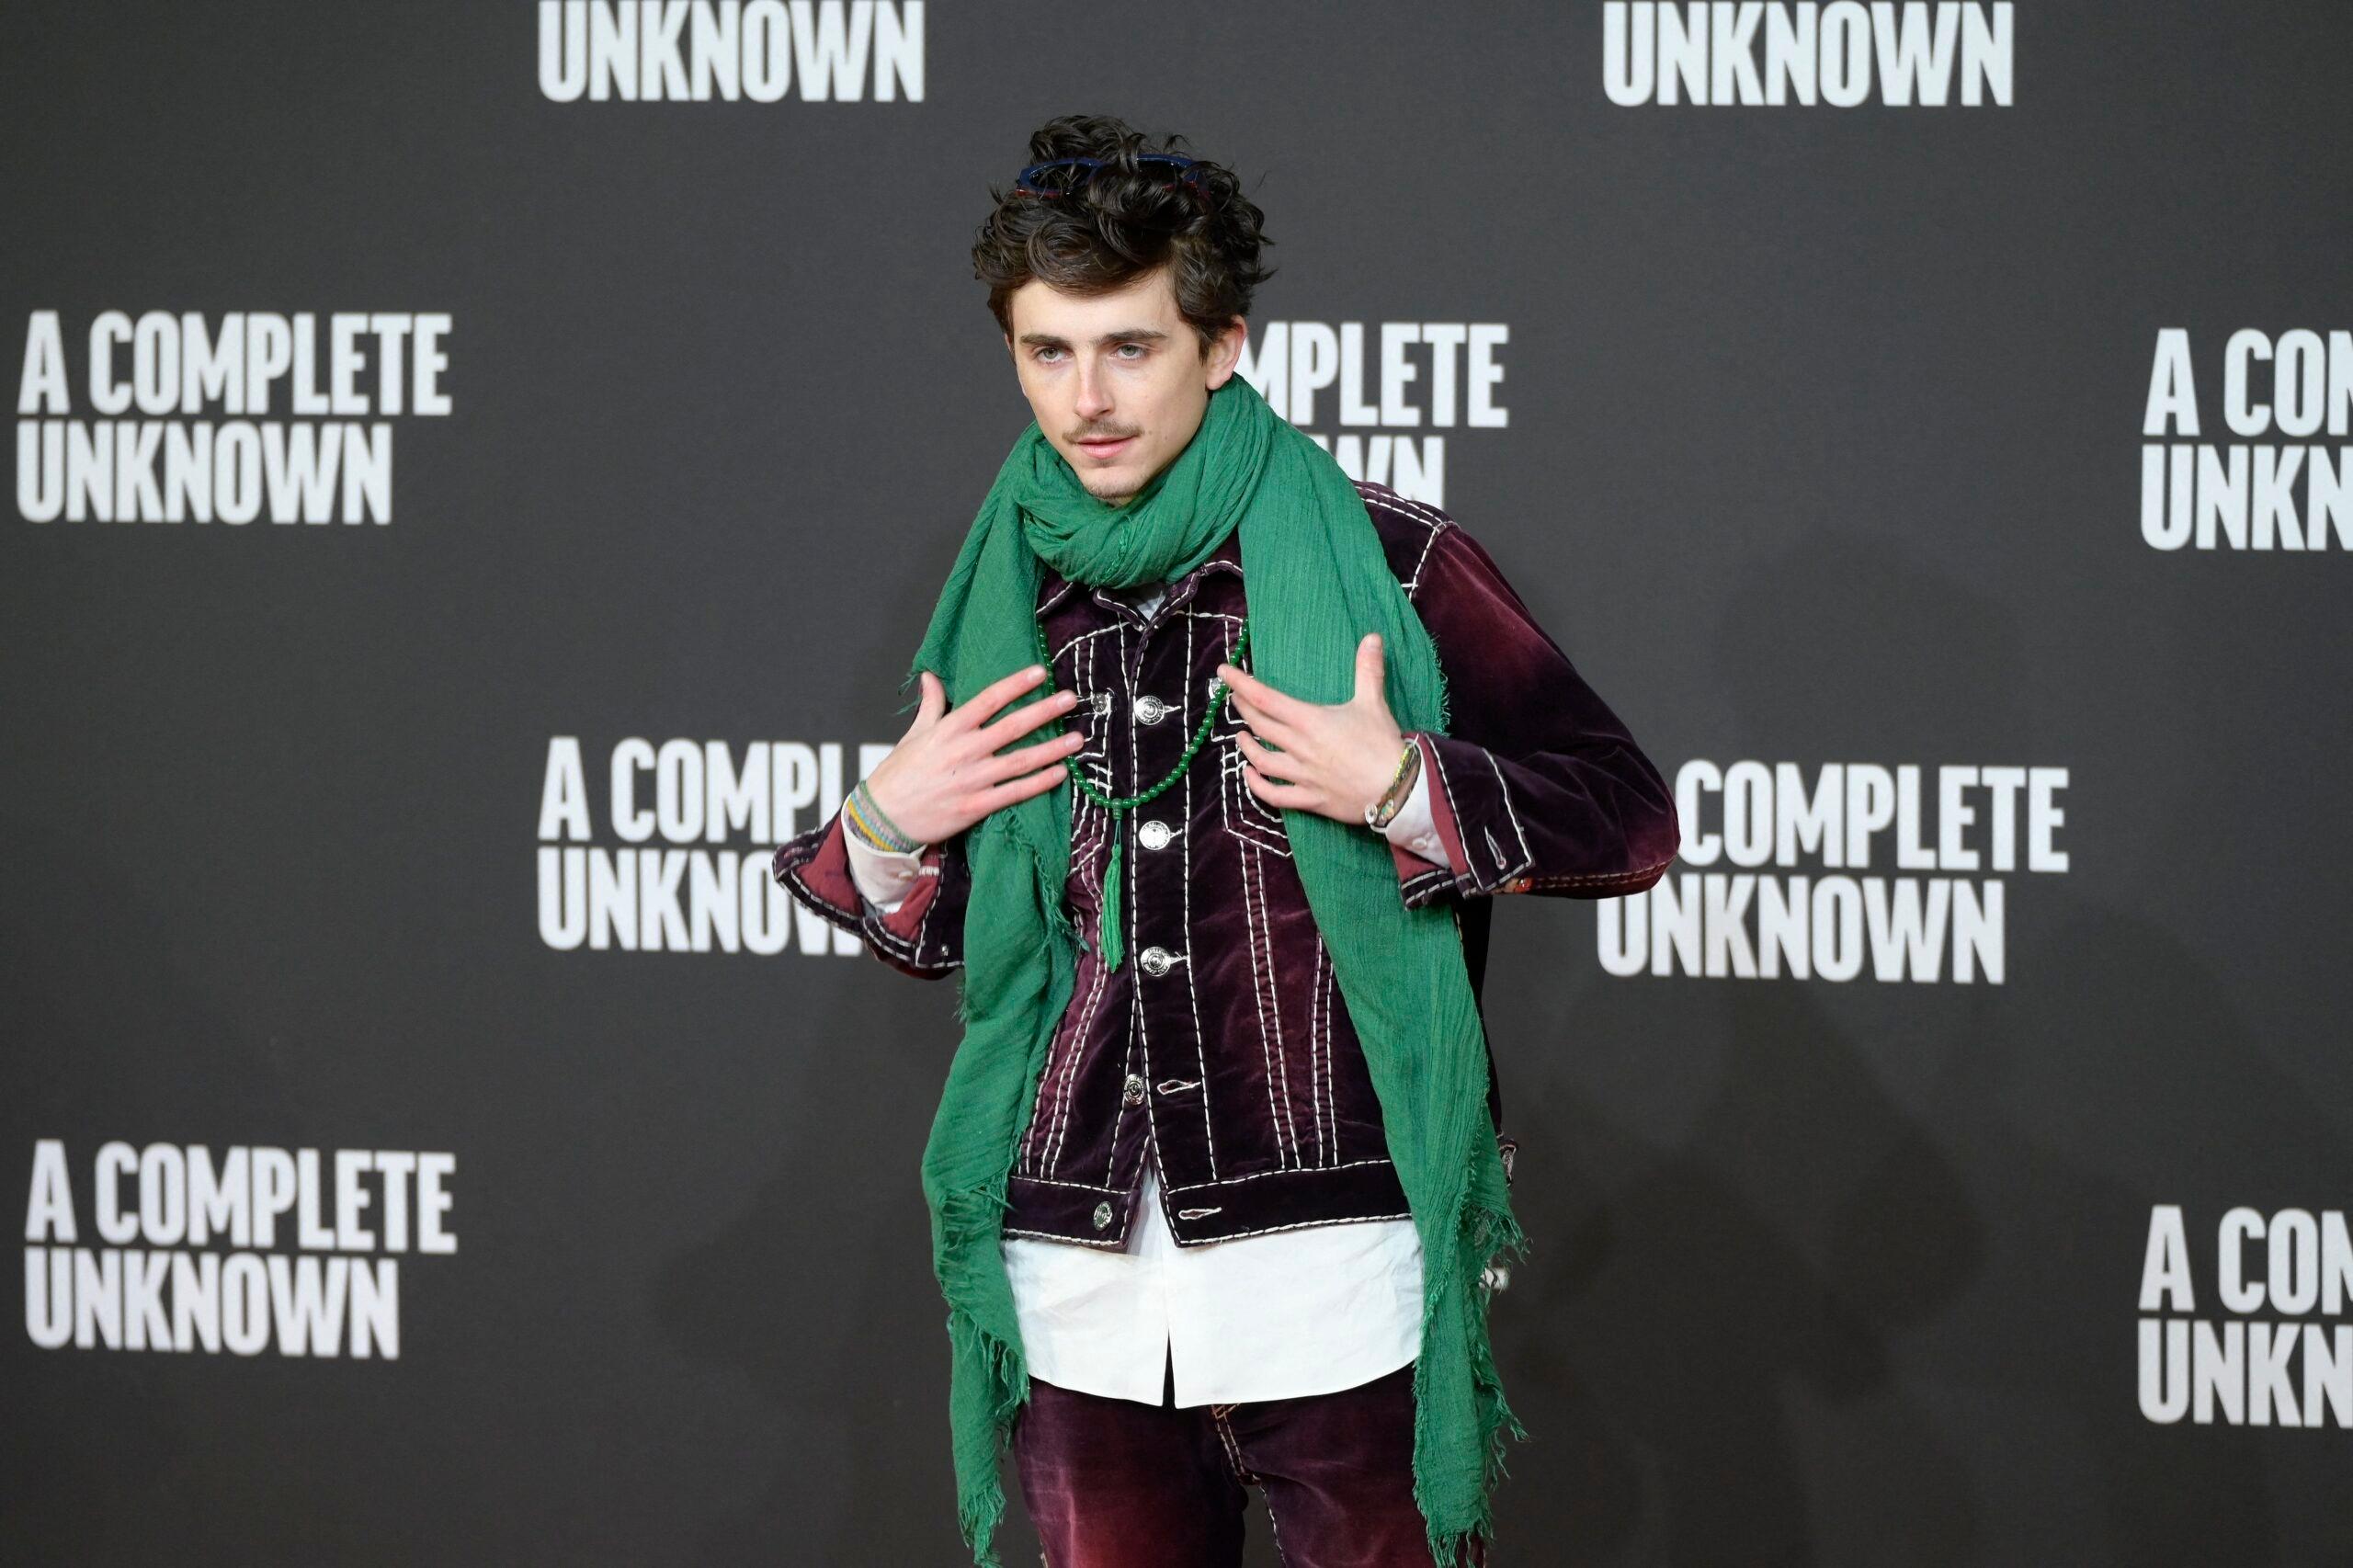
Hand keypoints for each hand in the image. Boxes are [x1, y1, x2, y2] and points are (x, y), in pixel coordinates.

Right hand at [860, 665, 1085, 845]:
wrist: (883, 818)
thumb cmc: (898, 774)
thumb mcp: (914, 734)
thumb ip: (930, 705)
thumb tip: (931, 676)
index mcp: (948, 729)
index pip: (988, 700)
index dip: (1015, 684)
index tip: (1040, 672)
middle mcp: (963, 752)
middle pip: (1011, 727)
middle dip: (1044, 712)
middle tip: (1070, 699)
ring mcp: (971, 780)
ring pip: (1019, 761)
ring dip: (1052, 750)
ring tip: (1077, 739)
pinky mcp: (976, 807)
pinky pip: (1014, 793)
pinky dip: (1039, 783)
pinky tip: (1060, 773)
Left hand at [1215, 633, 1408, 826]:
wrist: (1397, 789)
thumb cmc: (1383, 744)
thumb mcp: (1373, 702)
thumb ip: (1368, 669)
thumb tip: (1372, 637)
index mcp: (1310, 721)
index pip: (1265, 698)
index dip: (1241, 684)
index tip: (1224, 672)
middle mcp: (1299, 747)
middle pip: (1259, 725)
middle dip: (1243, 709)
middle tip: (1236, 698)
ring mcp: (1302, 775)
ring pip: (1261, 760)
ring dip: (1246, 746)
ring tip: (1240, 735)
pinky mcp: (1309, 799)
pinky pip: (1274, 795)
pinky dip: (1256, 786)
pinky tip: (1249, 774)